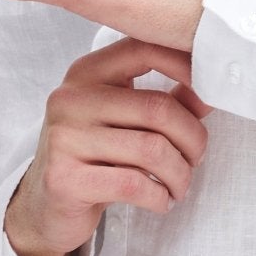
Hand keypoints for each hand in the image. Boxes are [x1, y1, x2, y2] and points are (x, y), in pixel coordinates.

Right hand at [5, 36, 213, 255]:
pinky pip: (134, 184)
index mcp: (86, 73)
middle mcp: (70, 99)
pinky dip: (159, 196)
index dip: (186, 67)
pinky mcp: (64, 178)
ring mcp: (63, 138)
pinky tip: (161, 201)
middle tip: (196, 159)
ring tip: (179, 185)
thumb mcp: (124, 121)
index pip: (144, 49)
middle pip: (158, 108)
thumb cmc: (93, 157)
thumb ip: (166, 102)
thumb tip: (211, 92)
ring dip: (179, 174)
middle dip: (192, 139)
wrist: (45, 206)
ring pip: (152, 150)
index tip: (209, 96)